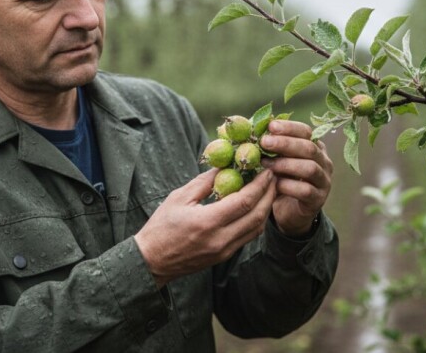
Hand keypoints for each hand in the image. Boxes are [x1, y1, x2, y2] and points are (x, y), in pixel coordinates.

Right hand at [134, 168, 275, 286]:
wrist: (152, 261)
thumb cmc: (161, 226)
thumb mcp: (179, 198)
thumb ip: (204, 182)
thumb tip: (225, 165)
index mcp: (208, 222)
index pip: (244, 202)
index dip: (259, 185)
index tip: (266, 171)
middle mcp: (220, 239)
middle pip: (257, 216)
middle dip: (269, 195)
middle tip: (273, 177)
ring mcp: (224, 250)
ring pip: (256, 229)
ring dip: (266, 208)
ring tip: (268, 190)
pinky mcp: (224, 256)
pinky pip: (248, 237)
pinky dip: (256, 220)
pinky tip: (255, 207)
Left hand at [259, 120, 332, 236]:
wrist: (290, 211)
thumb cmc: (283, 179)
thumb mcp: (279, 160)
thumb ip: (273, 147)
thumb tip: (254, 130)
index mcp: (315, 147)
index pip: (306, 132)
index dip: (289, 127)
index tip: (270, 126)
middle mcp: (324, 162)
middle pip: (309, 148)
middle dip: (285, 143)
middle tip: (264, 142)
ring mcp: (323, 181)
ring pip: (310, 168)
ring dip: (285, 164)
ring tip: (266, 164)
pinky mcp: (318, 199)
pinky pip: (305, 190)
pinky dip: (288, 185)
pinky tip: (274, 184)